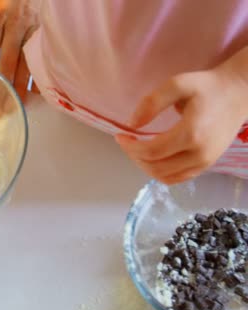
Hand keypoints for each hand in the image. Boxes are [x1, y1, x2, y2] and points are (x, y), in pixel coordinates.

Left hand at [0, 0, 38, 118]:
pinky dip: (41, 74)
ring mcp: (35, 26)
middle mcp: (17, 24)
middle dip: (1, 91)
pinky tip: (35, 93)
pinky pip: (44, 56)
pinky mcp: (48, 28)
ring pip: (28, 62)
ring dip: (21, 88)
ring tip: (14, 108)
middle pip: (7, 64)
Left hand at [116, 48, 247, 184]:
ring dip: (145, 166)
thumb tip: (132, 124)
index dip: (130, 147)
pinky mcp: (206, 165)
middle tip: (127, 141)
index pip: (151, 151)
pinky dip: (159, 172)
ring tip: (137, 149)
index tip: (120, 135)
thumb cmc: (207, 87)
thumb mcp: (177, 84)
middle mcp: (199, 154)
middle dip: (134, 156)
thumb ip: (152, 102)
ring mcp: (205, 162)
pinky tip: (152, 157)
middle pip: (155, 167)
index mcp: (191, 134)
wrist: (238, 93)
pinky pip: (177, 178)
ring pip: (164, 177)